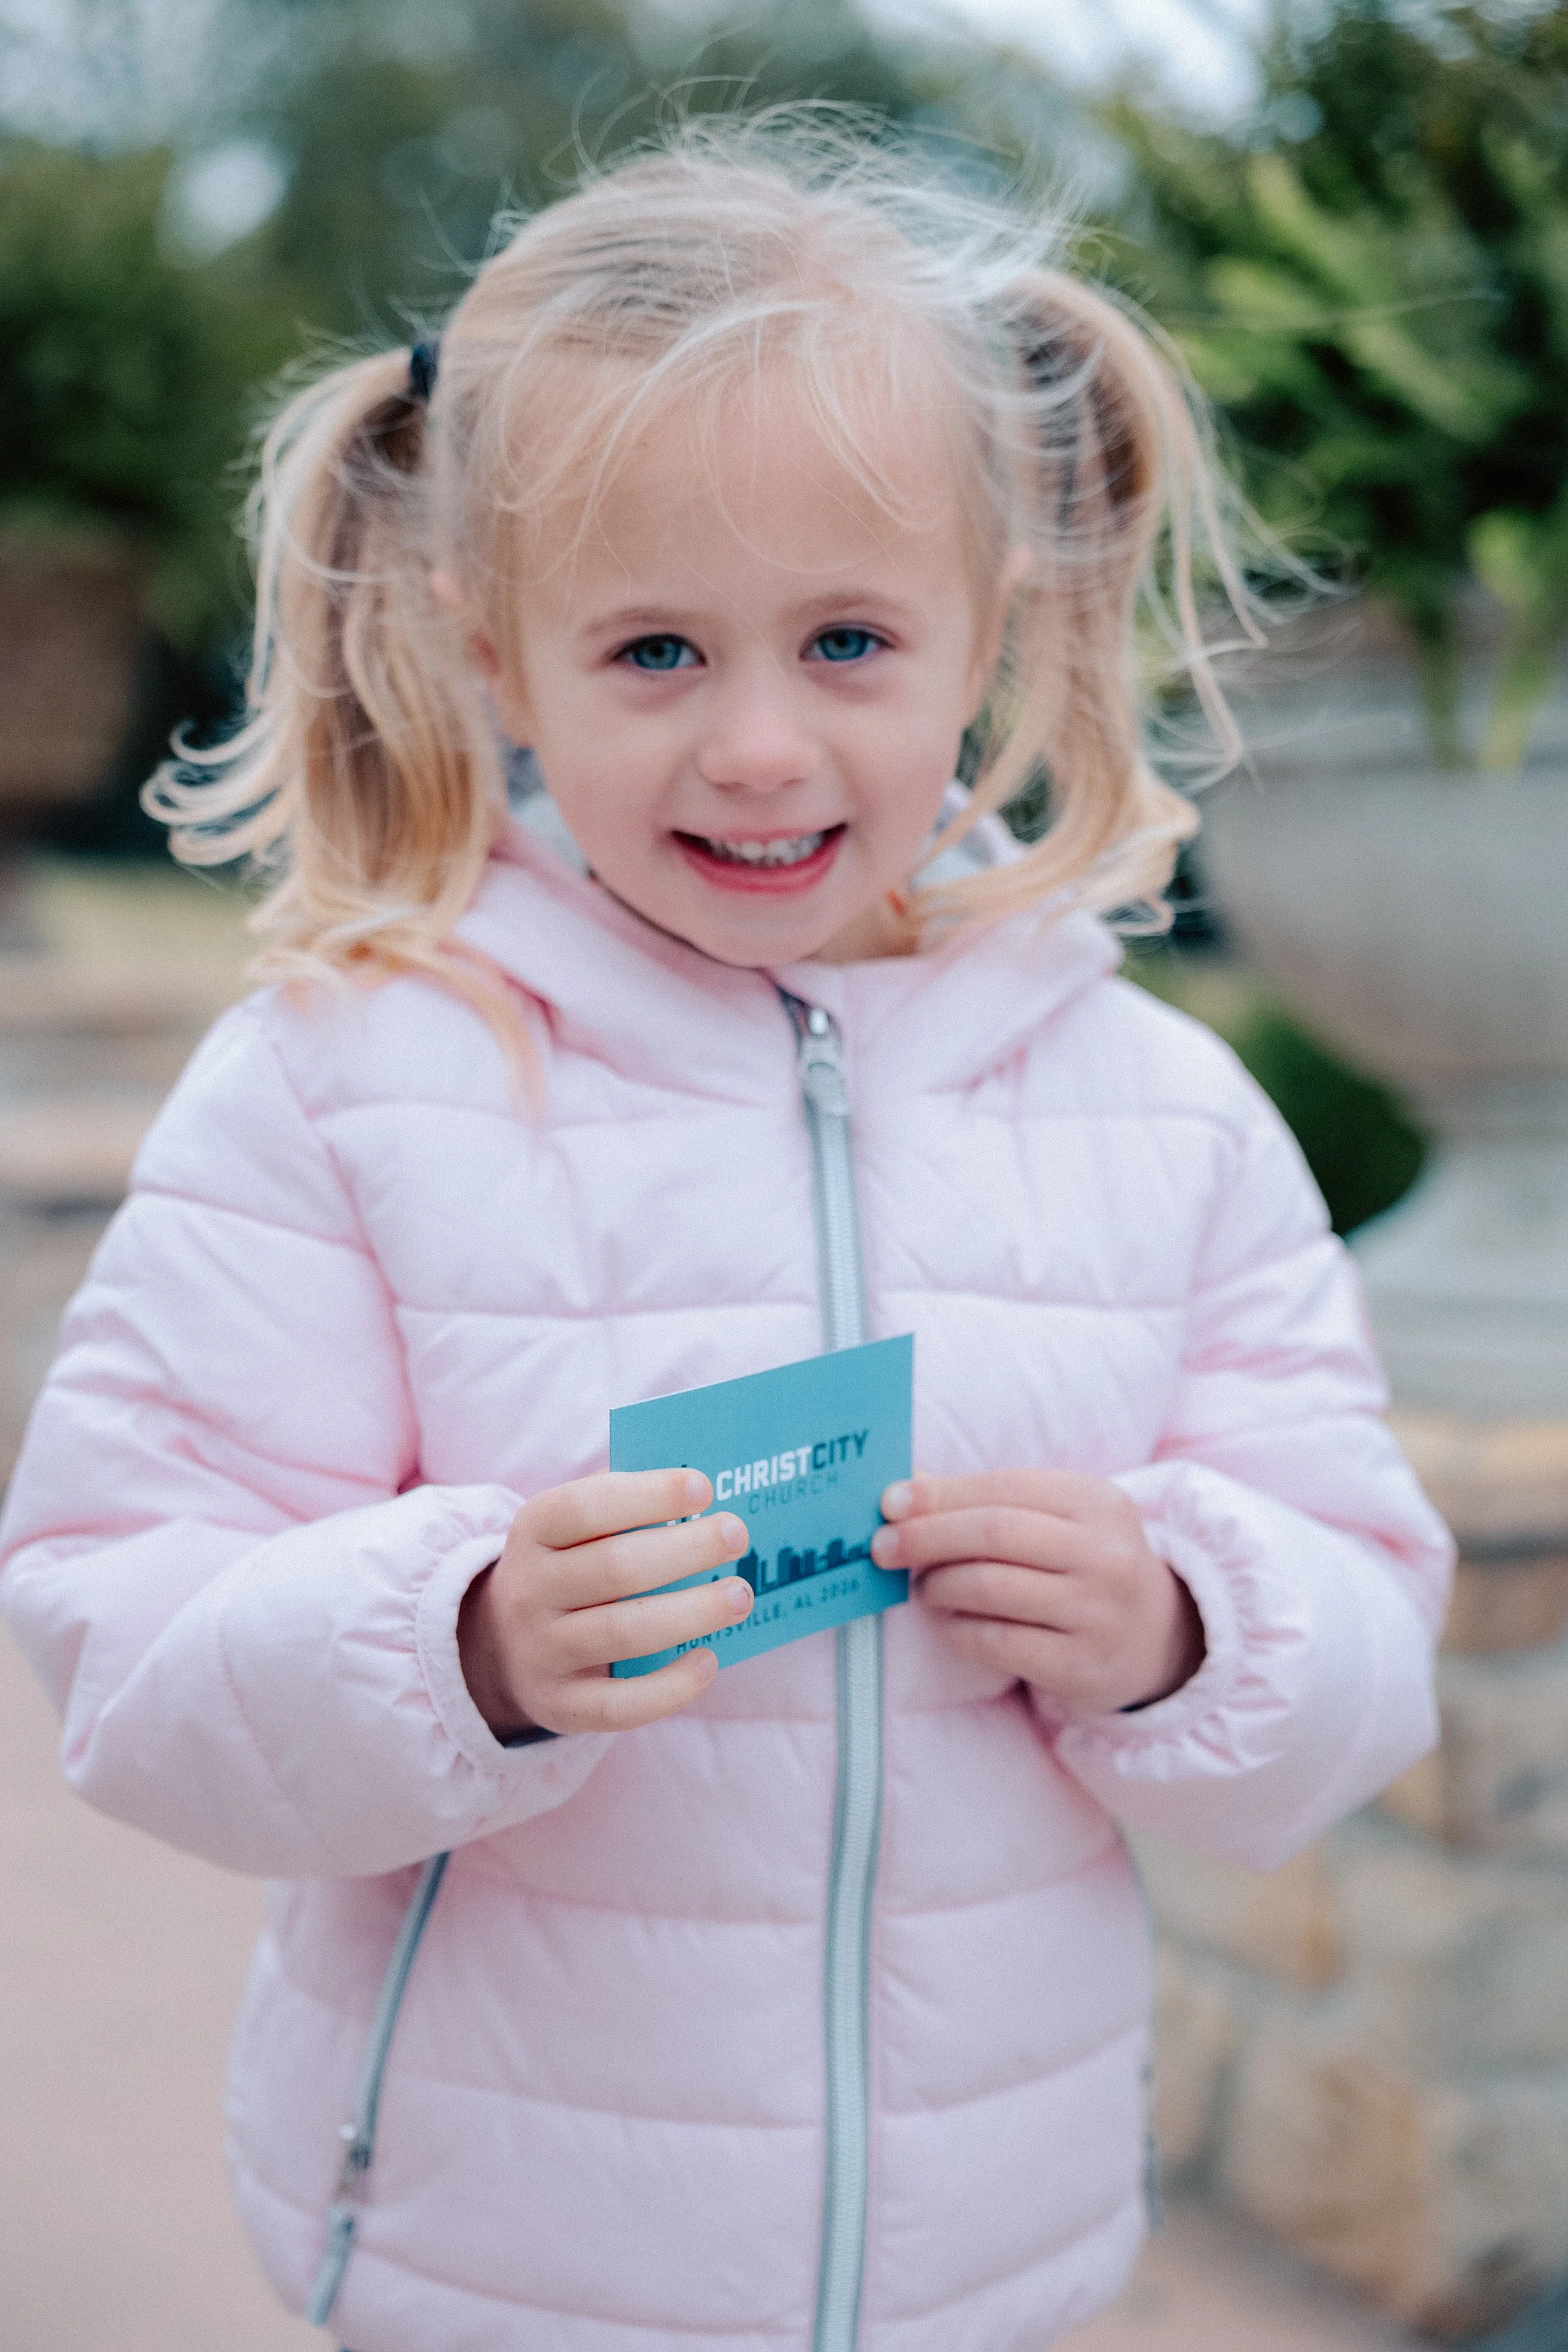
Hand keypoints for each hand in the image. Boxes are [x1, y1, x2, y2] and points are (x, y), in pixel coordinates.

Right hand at [458, 1470, 753, 1738]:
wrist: (504, 1646)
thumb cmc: (570, 1567)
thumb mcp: (575, 1527)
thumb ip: (623, 1500)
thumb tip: (699, 1489)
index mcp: (533, 1531)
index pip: (584, 1507)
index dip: (647, 1495)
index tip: (704, 1488)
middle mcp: (530, 1591)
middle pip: (614, 1569)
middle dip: (686, 1550)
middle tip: (737, 1536)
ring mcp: (542, 1653)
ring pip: (623, 1634)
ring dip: (692, 1613)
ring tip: (739, 1595)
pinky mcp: (563, 1705)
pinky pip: (620, 1705)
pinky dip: (671, 1686)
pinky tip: (708, 1660)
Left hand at [870, 1471, 1204, 1714]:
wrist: (1157, 1638)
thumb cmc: (1083, 1564)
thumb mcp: (1056, 1519)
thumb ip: (987, 1500)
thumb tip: (906, 1490)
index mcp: (1096, 1501)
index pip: (1002, 1489)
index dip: (940, 1496)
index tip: (889, 1504)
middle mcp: (1105, 1554)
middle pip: (994, 1535)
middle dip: (927, 1538)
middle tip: (883, 1548)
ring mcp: (1097, 1612)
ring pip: (991, 1588)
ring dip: (938, 1585)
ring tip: (922, 1587)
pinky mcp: (1081, 1665)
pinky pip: (998, 1642)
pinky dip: (958, 1629)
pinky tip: (947, 1621)